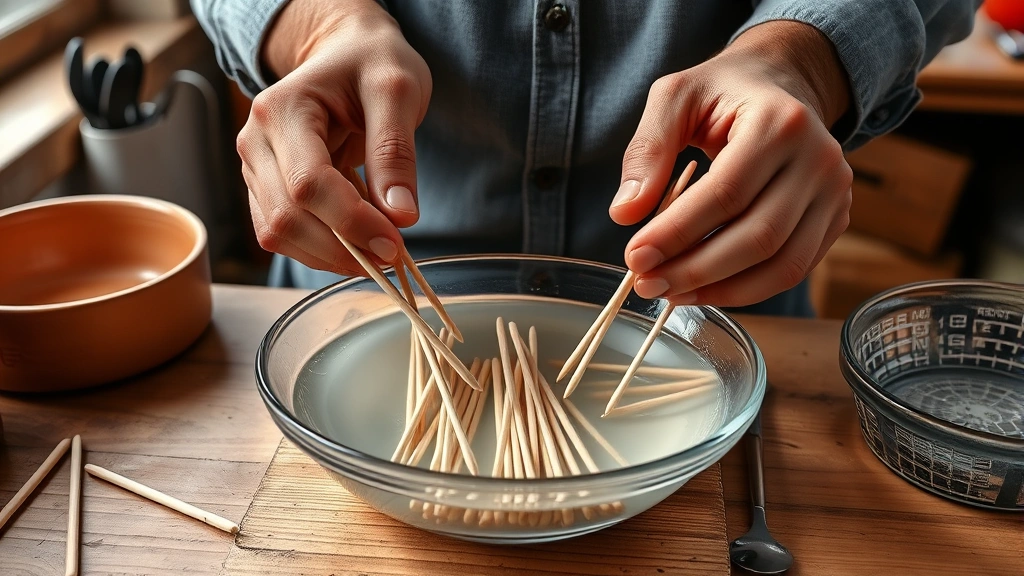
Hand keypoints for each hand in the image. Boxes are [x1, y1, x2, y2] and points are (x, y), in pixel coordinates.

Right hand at [238, 0, 430, 274]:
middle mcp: (256, 142)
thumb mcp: (397, 92)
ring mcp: (255, 169)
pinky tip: (356, 239)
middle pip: (288, 217)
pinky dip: (322, 250)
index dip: (351, 222)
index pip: (308, 184)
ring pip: (280, 235)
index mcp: (281, 110)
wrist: (347, 54)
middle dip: (344, 248)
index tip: (394, 244)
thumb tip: (400, 216)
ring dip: (332, 255)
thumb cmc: (371, 64)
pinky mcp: (265, 191)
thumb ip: (395, 152)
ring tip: (379, 248)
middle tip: (394, 255)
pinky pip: (284, 236)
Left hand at [610, 21, 853, 307]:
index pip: (726, 193)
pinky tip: (703, 288)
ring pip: (782, 265)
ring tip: (670, 293)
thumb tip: (625, 213)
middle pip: (758, 238)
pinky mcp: (835, 218)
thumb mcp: (675, 97)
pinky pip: (793, 269)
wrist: (781, 82)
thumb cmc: (723, 90)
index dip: (677, 232)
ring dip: (721, 291)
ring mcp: (834, 193)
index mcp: (780, 122)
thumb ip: (647, 150)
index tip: (635, 256)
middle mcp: (819, 159)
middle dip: (695, 270)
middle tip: (646, 283)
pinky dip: (746, 289)